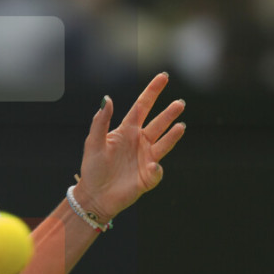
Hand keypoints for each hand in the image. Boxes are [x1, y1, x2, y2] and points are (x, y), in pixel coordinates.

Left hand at [75, 73, 185, 221]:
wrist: (95, 195)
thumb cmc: (92, 168)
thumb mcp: (93, 142)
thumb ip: (100, 121)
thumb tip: (107, 99)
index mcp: (126, 131)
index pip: (141, 107)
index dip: (152, 92)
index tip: (163, 77)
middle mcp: (139, 142)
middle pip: (157, 124)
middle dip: (168, 113)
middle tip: (179, 102)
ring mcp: (146, 158)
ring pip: (164, 143)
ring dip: (173, 134)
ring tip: (181, 125)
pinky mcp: (148, 176)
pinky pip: (157, 170)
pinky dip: (156, 168)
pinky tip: (154, 165)